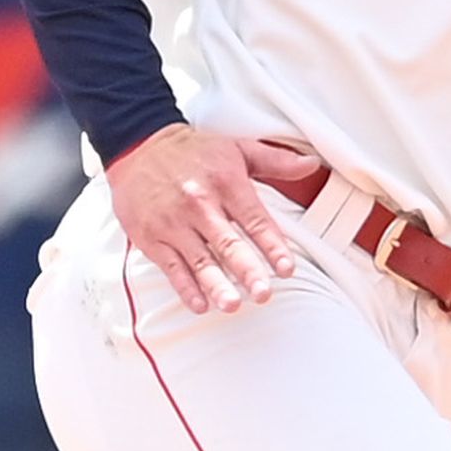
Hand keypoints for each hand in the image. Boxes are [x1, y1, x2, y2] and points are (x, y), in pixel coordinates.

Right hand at [105, 125, 303, 314]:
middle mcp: (200, 204)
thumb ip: (276, 161)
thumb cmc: (192, 152)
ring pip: (199, 260)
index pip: (254, 219)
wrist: (138, 147)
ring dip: (215, 285)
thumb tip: (312, 164)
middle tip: (262, 293)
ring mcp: (174, 223)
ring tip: (231, 304)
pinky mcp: (151, 236)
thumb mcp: (237, 149)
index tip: (286, 268)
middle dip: (247, 270)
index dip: (272, 245)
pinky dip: (185, 287)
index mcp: (226, 182)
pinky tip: (200, 304)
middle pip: (228, 243)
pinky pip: (171, 267)